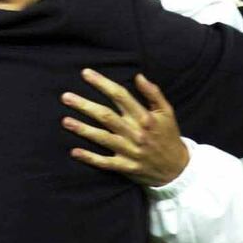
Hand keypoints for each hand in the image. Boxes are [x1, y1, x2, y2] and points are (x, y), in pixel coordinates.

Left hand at [61, 69, 187, 186]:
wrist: (177, 169)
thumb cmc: (168, 136)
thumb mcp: (167, 112)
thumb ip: (153, 93)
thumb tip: (138, 76)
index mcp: (144, 117)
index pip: (120, 95)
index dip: (102, 83)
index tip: (85, 73)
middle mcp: (135, 133)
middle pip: (106, 116)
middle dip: (85, 105)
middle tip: (66, 97)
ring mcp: (129, 151)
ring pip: (102, 138)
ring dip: (82, 129)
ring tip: (65, 121)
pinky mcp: (125, 167)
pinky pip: (104, 163)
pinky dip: (89, 158)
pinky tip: (74, 151)